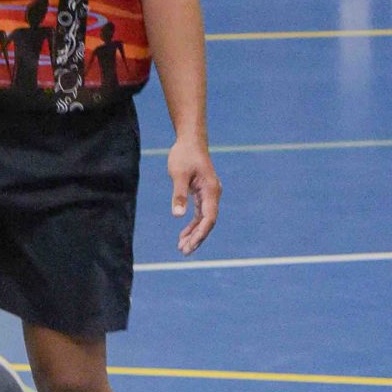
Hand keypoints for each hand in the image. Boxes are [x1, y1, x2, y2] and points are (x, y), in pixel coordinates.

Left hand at [169, 136, 220, 254]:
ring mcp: (209, 195)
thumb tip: (178, 216)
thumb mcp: (178, 174)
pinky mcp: (203, 193)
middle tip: (184, 252)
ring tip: (182, 248)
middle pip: (208, 222)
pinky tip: (183, 234)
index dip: (201, 233)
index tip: (190, 244)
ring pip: (204, 220)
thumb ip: (179, 195)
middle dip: (197, 238)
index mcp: (211, 190)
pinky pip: (200, 214)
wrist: (190, 140)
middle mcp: (214, 194)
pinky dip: (192, 225)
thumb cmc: (184, 155)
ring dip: (194, 234)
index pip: (209, 218)